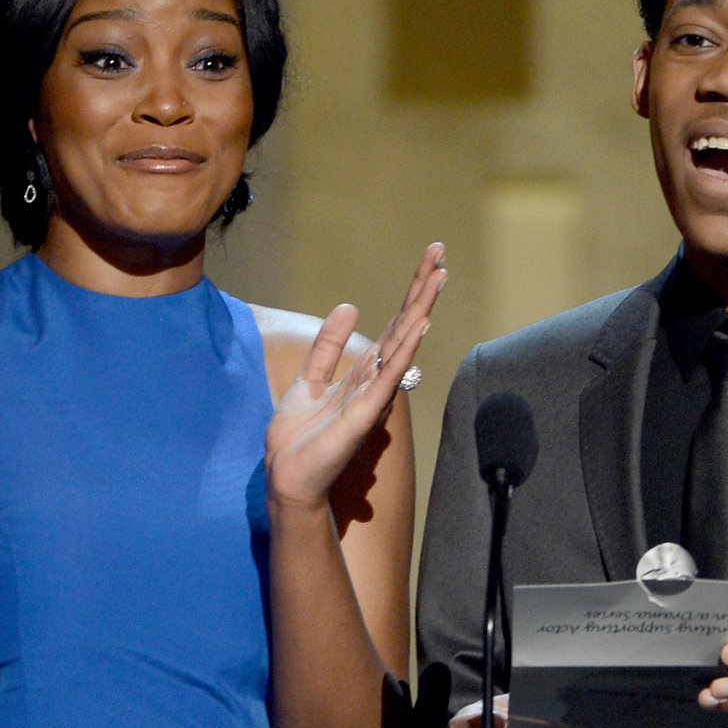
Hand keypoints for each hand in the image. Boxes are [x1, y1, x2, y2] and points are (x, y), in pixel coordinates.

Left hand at [264, 243, 445, 509]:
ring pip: (402, 345)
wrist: (288, 476)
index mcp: (365, 371)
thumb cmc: (299, 437)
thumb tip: (349, 306)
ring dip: (420, 309)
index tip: (430, 256)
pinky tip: (419, 325)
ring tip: (439, 276)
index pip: (394, 323)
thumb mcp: (309, 378)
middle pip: (404, 326)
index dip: (411, 290)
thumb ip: (328, 346)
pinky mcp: (364, 415)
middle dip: (421, 288)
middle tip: (440, 251)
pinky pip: (387, 377)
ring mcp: (373, 396)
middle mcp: (376, 379)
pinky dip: (404, 351)